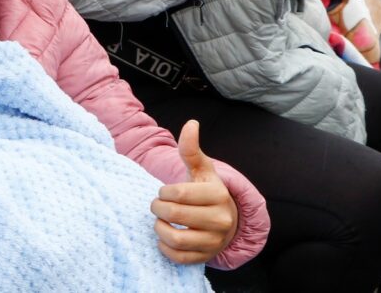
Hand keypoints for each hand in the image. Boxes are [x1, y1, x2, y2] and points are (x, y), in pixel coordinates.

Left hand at [151, 120, 237, 264]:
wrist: (224, 219)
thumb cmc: (206, 189)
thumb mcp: (201, 169)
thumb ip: (191, 149)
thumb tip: (191, 123)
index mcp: (218, 195)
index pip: (179, 194)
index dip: (163, 192)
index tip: (162, 191)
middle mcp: (221, 220)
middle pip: (175, 215)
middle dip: (157, 208)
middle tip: (155, 205)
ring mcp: (214, 241)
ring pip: (176, 240)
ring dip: (159, 229)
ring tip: (160, 221)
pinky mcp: (205, 257)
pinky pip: (178, 258)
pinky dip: (165, 247)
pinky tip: (165, 236)